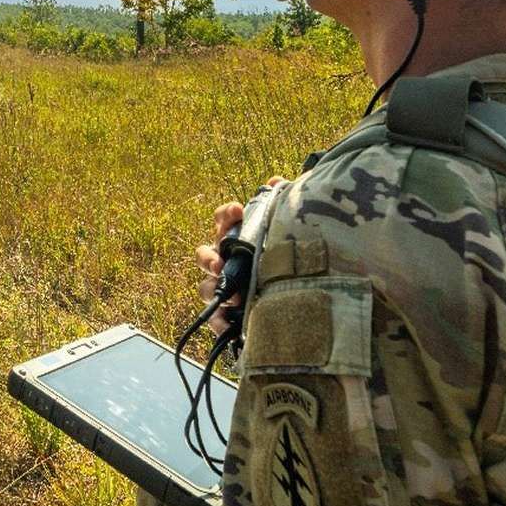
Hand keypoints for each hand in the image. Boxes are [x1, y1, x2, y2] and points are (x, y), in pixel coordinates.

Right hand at [195, 179, 286, 334]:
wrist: (302, 304)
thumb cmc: (287, 262)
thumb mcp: (287, 233)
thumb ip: (281, 206)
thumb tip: (275, 181)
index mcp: (237, 239)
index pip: (222, 220)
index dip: (227, 214)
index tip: (239, 209)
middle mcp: (225, 262)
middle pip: (204, 255)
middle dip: (208, 259)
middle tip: (220, 263)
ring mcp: (225, 289)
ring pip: (205, 287)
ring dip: (213, 289)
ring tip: (233, 298)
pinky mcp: (229, 316)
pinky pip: (214, 320)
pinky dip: (218, 321)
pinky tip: (229, 323)